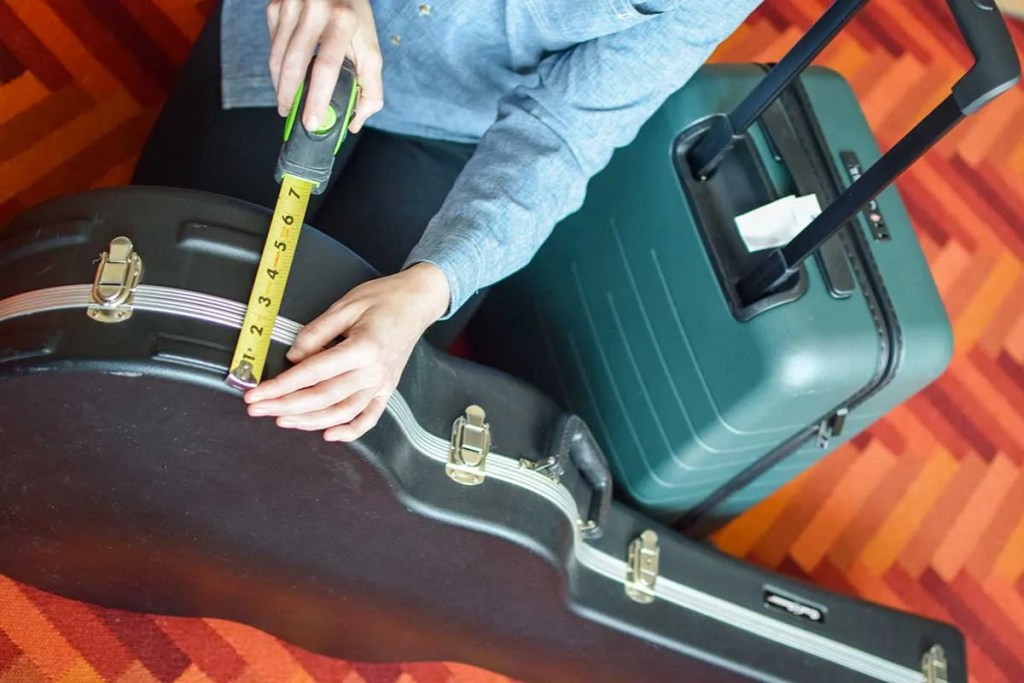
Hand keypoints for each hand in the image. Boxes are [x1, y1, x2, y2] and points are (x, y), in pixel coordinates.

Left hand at [244, 263, 450, 441]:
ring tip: (282, 420)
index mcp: (362, 348)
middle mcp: (373, 372)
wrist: (418, 301)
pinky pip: (369, 418)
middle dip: (285, 406)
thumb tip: (293, 357)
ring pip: (341, 413)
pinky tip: (329, 435)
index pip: (312, 373)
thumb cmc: (384, 298)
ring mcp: (382, 384)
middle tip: (257, 409)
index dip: (280, 386)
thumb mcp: (345, 305)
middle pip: (322, 398)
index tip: (257, 393)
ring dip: (309, 421)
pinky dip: (350, 431)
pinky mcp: (387, 389)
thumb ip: (317, 332)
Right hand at [267, 0, 383, 132]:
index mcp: (343, 20)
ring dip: (280, 85)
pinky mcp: (276, 5)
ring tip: (287, 101)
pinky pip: (272, 44)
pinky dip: (278, 64)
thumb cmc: (353, 17)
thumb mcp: (369, 46)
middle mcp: (315, 10)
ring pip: (276, 57)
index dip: (316, 98)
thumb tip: (354, 121)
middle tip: (291, 115)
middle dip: (289, 96)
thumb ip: (370, 86)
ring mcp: (291, 5)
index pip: (326, 66)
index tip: (310, 121)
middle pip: (293, 64)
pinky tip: (287, 72)